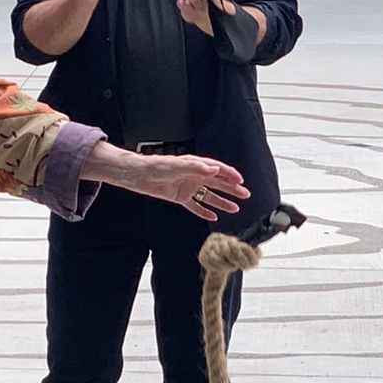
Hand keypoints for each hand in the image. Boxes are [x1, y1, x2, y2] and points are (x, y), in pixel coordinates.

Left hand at [117, 150, 249, 221]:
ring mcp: (187, 187)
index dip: (230, 174)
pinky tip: (213, 217)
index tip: (241, 180)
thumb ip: (195, 167)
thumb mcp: (176, 165)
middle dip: (232, 188)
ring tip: (235, 208)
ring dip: (222, 202)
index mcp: (195, 165)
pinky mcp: (179, 197)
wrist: (138, 175)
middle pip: (217, 183)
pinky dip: (204, 211)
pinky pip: (195, 205)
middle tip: (245, 194)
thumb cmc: (155, 165)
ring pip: (209, 195)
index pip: (217, 169)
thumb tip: (214, 169)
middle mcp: (193, 175)